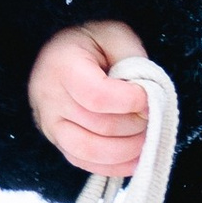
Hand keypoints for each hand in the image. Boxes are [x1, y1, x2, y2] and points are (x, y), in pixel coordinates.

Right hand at [28, 20, 152, 175]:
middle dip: (135, 126)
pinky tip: (135, 159)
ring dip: (127, 150)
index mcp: (62, 65)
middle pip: (100, 126)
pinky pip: (84, 163)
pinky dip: (114, 166)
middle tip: (153, 116)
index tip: (149, 97)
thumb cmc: (93, 42)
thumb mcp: (116, 35)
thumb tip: (148, 99)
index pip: (98, 96)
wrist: (61, 52)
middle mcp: (49, 97)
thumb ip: (134, 61)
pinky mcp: (56, 141)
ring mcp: (49, 124)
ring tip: (147, 138)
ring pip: (91, 151)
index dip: (130, 102)